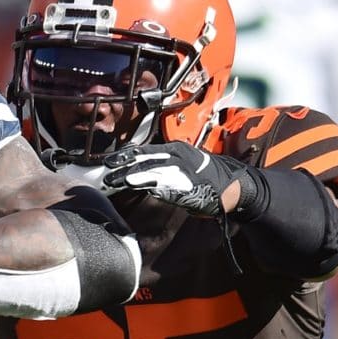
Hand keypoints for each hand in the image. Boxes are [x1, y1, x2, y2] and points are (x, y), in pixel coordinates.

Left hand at [103, 141, 247, 216]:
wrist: (231, 185)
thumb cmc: (204, 176)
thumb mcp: (182, 162)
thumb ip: (162, 164)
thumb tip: (137, 169)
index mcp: (174, 149)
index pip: (144, 150)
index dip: (124, 156)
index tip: (108, 161)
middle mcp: (177, 157)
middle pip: (145, 160)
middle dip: (124, 167)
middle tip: (106, 174)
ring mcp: (183, 171)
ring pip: (154, 172)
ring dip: (135, 177)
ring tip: (119, 180)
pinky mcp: (188, 185)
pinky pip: (169, 186)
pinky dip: (155, 188)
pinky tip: (143, 190)